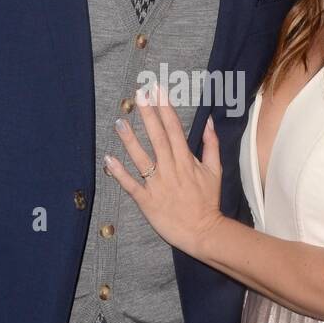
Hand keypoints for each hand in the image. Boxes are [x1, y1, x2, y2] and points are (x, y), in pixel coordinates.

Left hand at [104, 82, 223, 256]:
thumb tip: (209, 122)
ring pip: (141, 158)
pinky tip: (108, 160)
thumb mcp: (215, 171)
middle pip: (157, 137)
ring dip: (130, 140)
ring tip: (119, 121)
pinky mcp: (147, 201)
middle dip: (148, 114)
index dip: (165, 108)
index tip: (157, 90)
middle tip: (138, 95)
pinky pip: (131, 185)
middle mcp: (170, 169)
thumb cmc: (208, 201)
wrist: (203, 232)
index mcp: (186, 160)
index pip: (174, 129)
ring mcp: (158, 185)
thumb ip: (211, 145)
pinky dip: (119, 174)